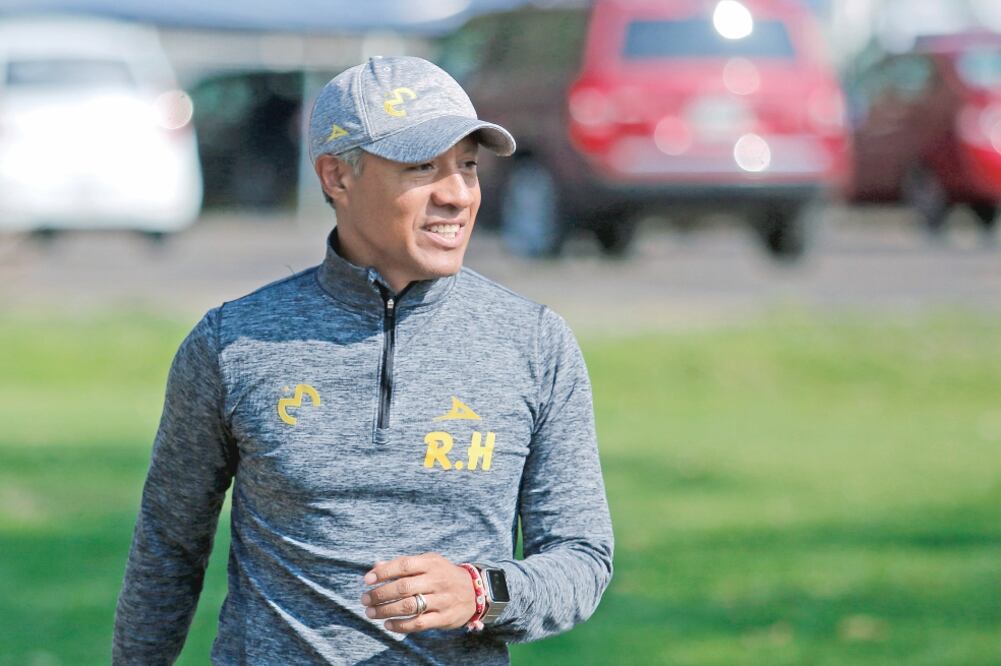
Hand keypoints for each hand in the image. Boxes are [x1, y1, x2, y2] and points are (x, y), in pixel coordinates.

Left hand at [360, 552, 475, 632]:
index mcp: (431, 563)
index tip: (367, 580)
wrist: (476, 591)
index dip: (383, 572)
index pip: (403, 565)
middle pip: (403, 587)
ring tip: (371, 612)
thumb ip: (403, 565)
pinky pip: (419, 623)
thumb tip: (376, 567)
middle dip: (380, 594)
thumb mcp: (428, 563)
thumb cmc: (444, 575)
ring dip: (386, 610)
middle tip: (364, 599)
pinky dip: (400, 625)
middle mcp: (437, 580)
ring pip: (409, 606)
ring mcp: (442, 600)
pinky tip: (387, 625)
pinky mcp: (444, 617)